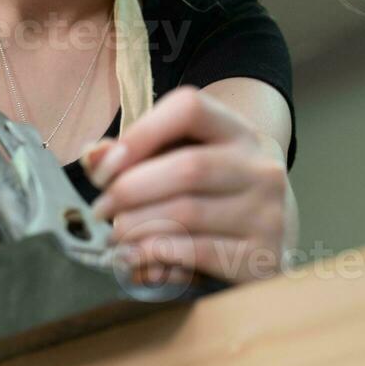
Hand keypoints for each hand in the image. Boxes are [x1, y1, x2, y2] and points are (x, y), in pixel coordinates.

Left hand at [83, 85, 291, 286]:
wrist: (271, 238)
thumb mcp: (182, 163)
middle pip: (188, 167)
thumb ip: (135, 157)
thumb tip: (94, 157)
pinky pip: (197, 251)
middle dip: (130, 190)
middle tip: (100, 211)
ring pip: (188, 213)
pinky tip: (135, 257)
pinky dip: (156, 254)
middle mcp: (261, 167)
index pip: (190, 108)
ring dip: (136, 226)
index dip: (140, 134)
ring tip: (114, 235)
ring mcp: (267, 213)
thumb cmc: (212, 195)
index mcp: (238, 132)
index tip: (104, 170)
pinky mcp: (263, 254)